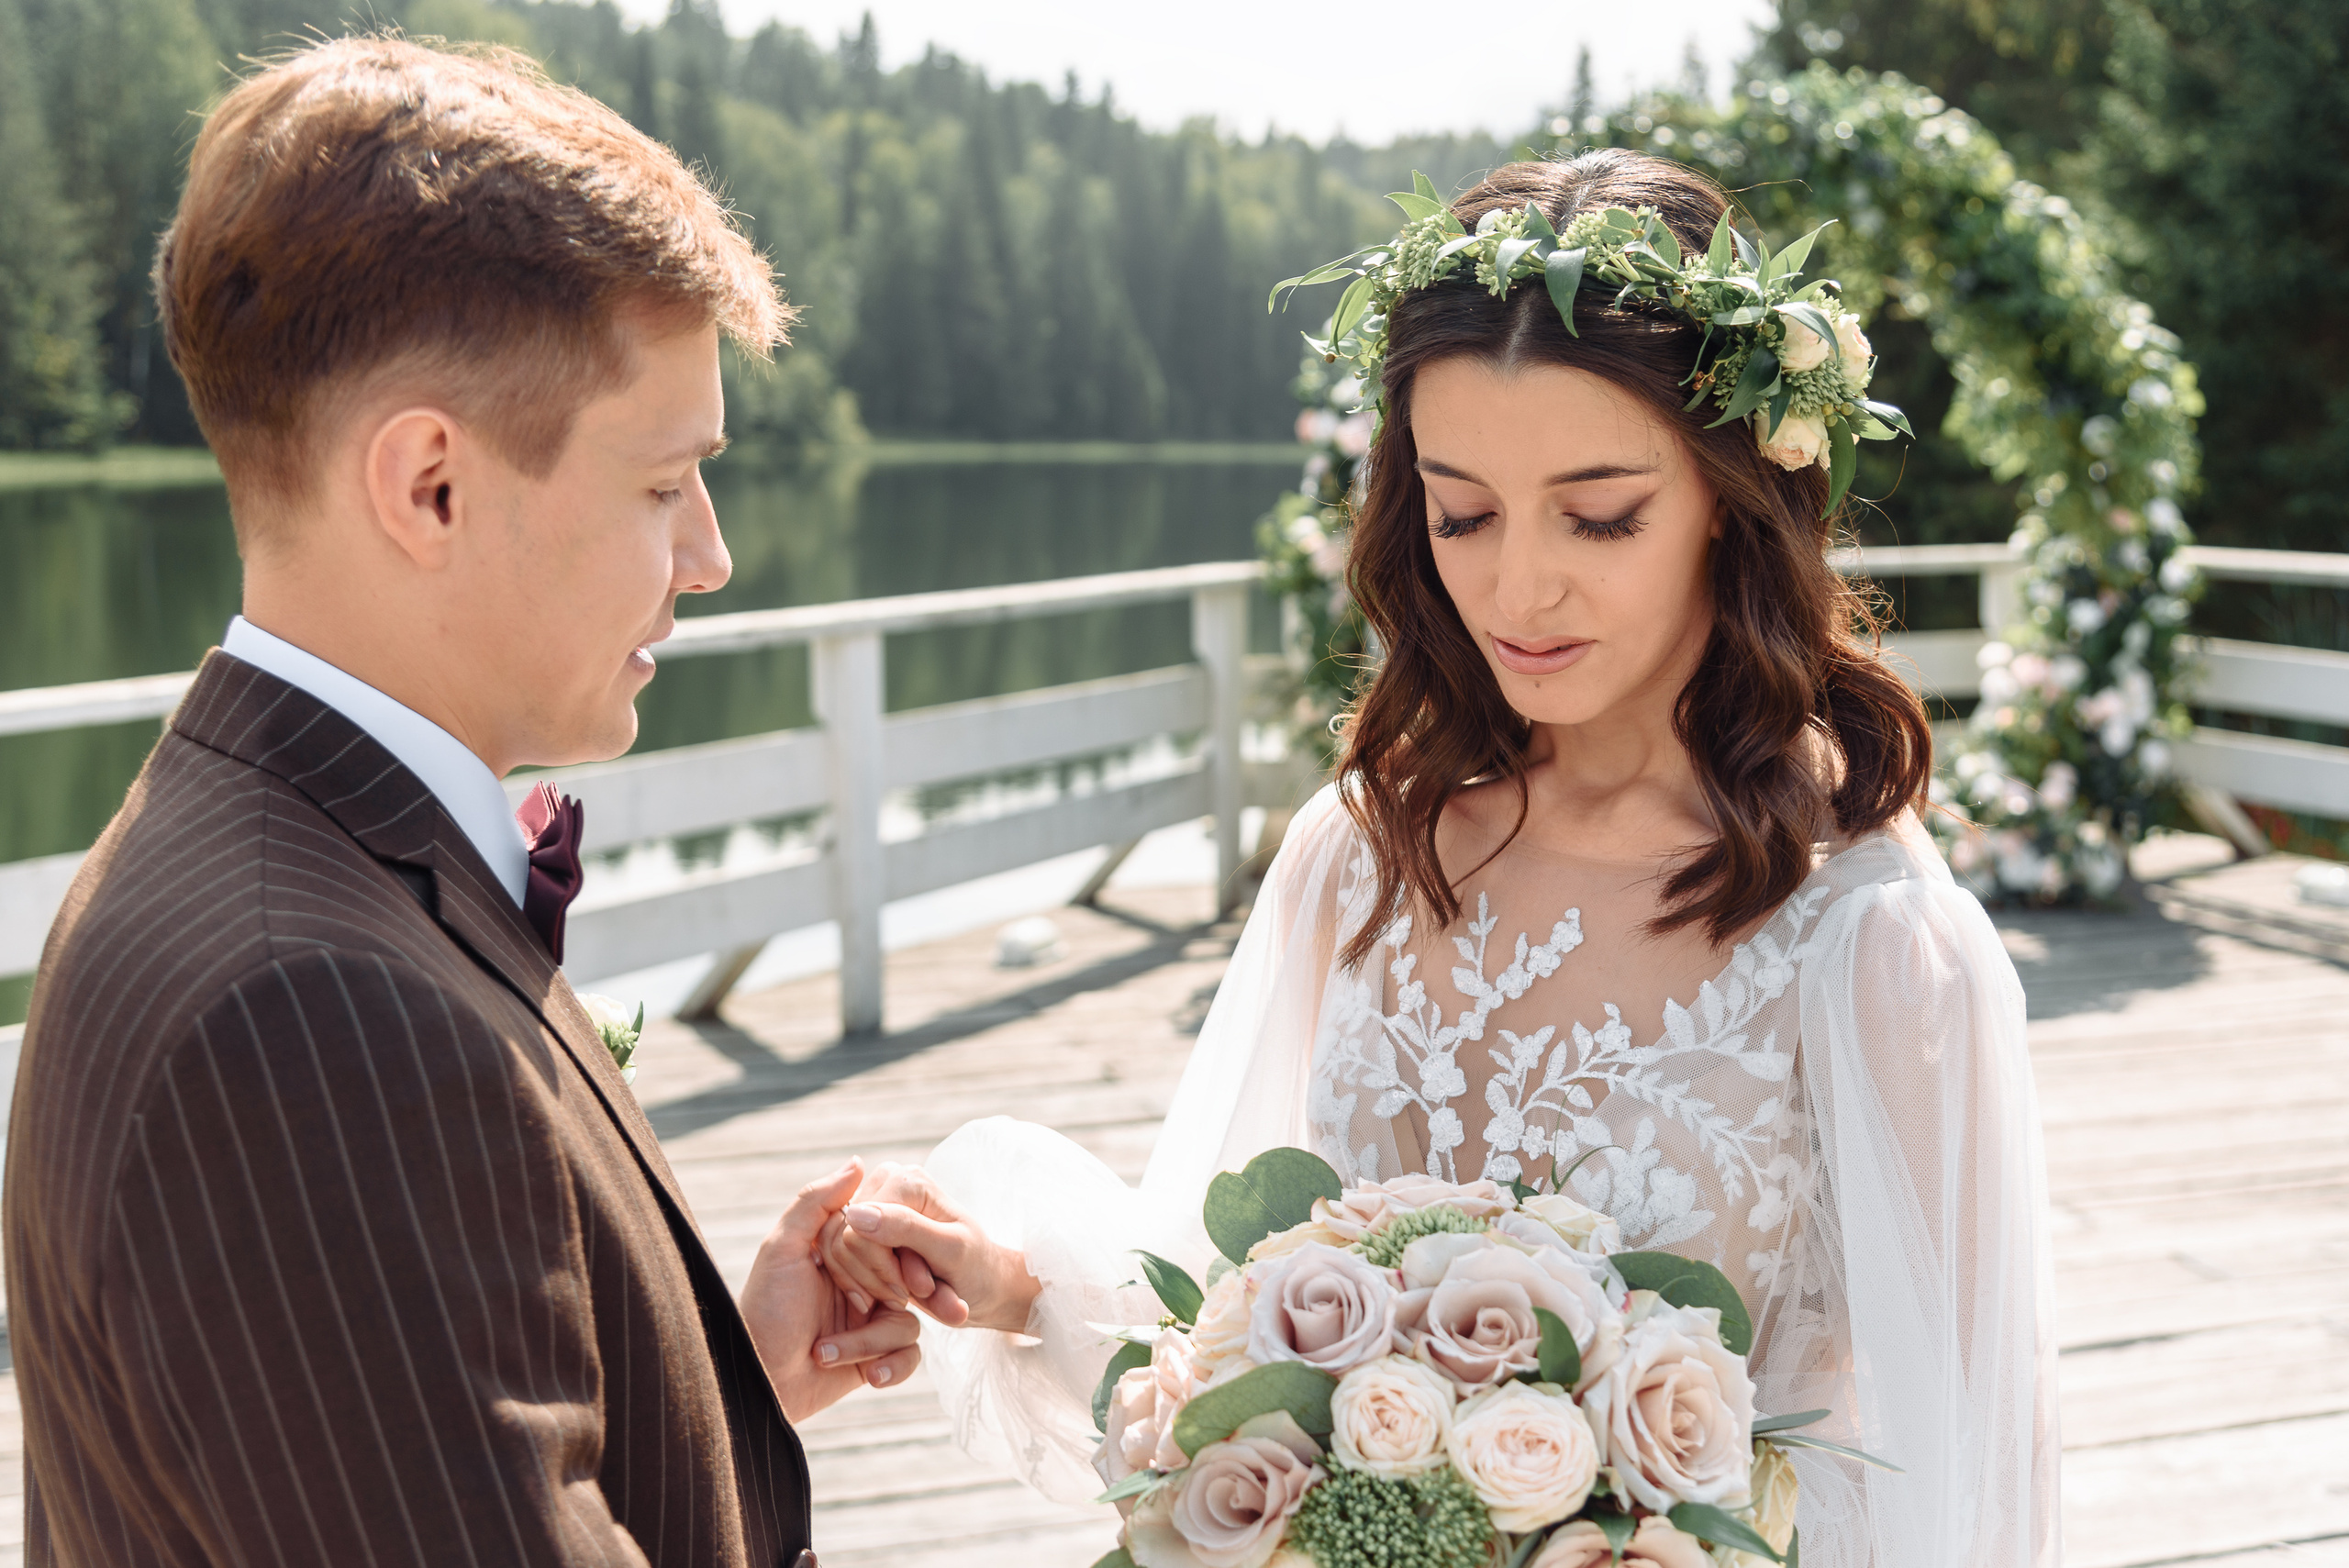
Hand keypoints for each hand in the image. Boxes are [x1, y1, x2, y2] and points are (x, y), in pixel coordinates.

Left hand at [738, 1160, 922, 1421]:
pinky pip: (910, 1357)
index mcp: (841, 1256)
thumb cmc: (764, 1315)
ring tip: (824, 1353)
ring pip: (907, 1323)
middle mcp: (860, 1286)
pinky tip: (867, 1376)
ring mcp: (869, 1323)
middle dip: (886, 1300)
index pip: (888, 1241)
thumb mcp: (781, 1251)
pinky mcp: (877, 1359)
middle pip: (907, 1281)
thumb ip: (815, 1202)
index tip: (886, 1268)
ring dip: (867, 1343)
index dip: (890, 1255)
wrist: (758, 1386)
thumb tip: (858, 1162)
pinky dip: (891, 1368)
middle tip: (860, 1308)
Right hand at [816, 1163, 1039, 1333]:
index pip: (860, 1231)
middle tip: (912, 1293)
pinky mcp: (859, 1227)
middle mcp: (884, 1182)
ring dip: (869, 1283)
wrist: (981, 1284)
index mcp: (907, 1180)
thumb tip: (855, 1214)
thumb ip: (907, 1229)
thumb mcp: (951, 1251)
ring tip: (904, 1294)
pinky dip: (859, 1284)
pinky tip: (886, 1294)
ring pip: (835, 1252)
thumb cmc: (974, 1269)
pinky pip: (835, 1259)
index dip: (885, 1269)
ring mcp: (870, 1203)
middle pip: (843, 1239)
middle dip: (877, 1277)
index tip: (921, 1287)